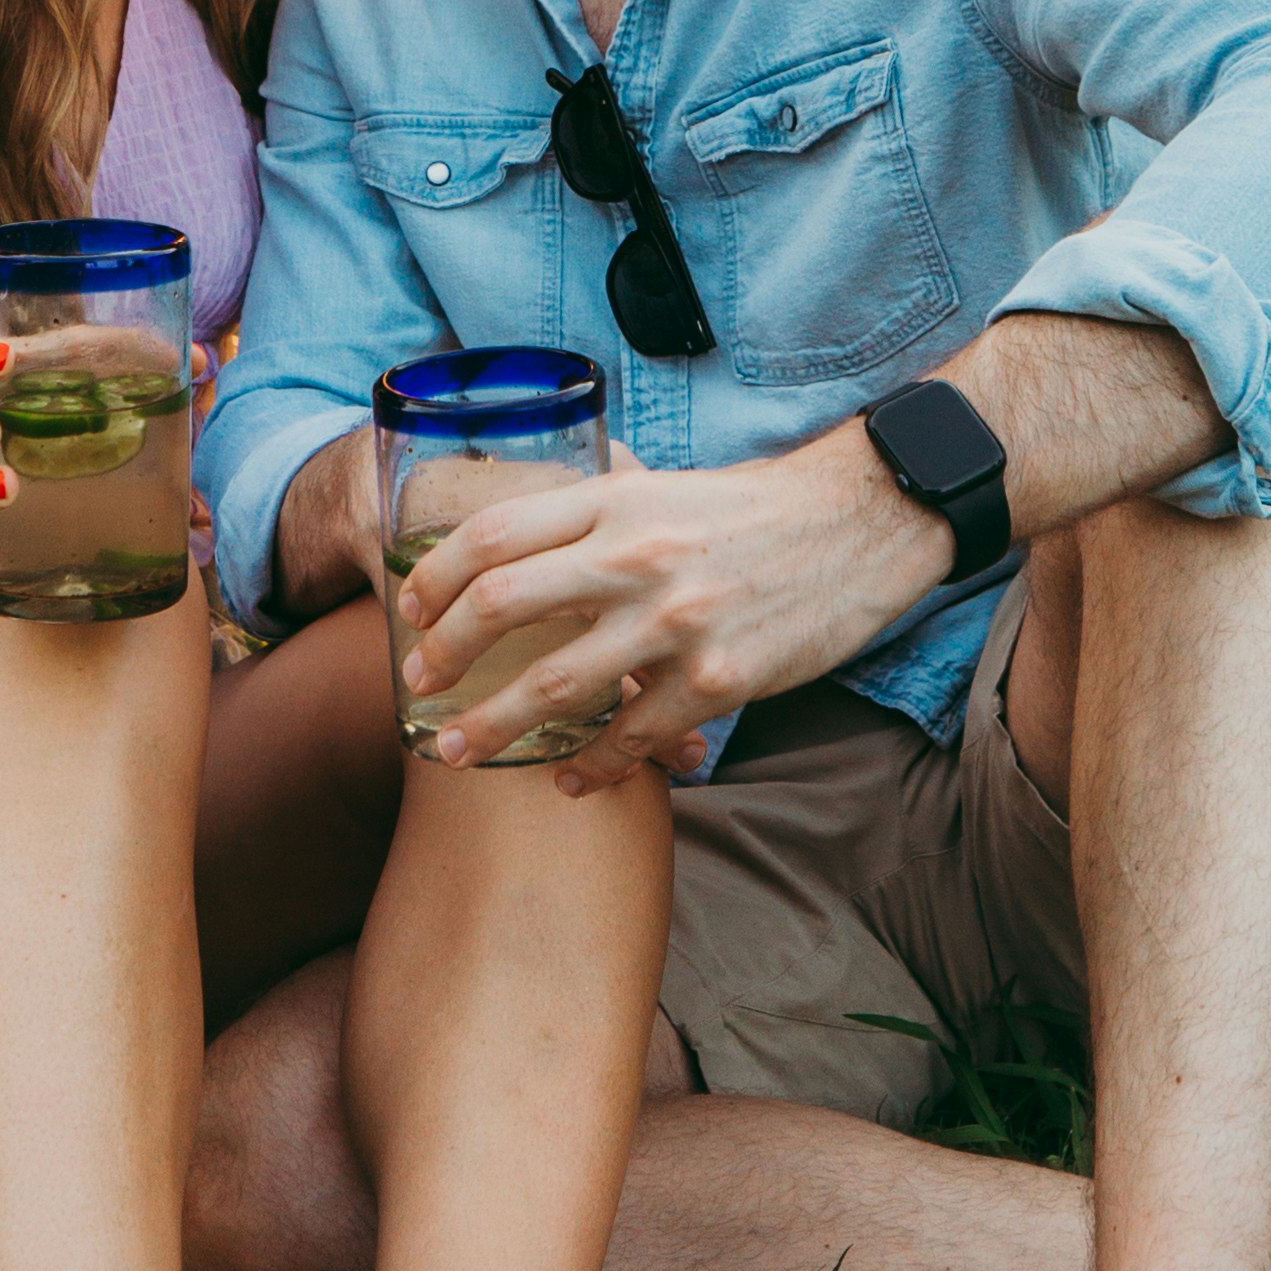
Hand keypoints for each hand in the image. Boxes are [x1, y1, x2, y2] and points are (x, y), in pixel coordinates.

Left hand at [395, 428, 958, 790]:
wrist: (860, 523)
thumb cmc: (754, 510)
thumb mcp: (662, 490)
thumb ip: (595, 518)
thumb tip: (523, 549)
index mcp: (614, 501)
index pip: (492, 534)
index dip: (434, 578)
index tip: (410, 612)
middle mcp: (634, 557)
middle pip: (500, 608)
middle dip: (443, 657)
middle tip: (419, 688)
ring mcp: (675, 621)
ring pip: (552, 688)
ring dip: (490, 728)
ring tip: (458, 752)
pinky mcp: (718, 678)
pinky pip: (631, 737)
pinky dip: (591, 767)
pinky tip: (570, 780)